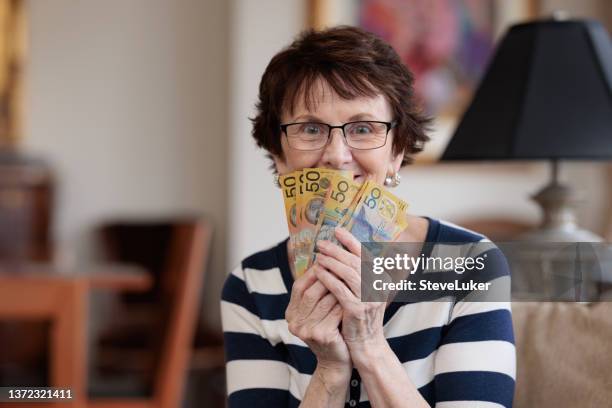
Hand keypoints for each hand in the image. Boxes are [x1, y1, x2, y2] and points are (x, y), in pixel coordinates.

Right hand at [285, 266, 350, 374]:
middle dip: (326, 279)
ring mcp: (307, 331)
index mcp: (291, 313)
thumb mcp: (317, 310)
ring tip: (350, 279)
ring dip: (338, 289)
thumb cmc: (330, 329)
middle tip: (341, 267)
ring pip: (324, 302)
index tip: (328, 260)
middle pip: (310, 293)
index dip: (312, 272)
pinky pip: (335, 313)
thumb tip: (323, 261)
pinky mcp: (322, 336)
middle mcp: (295, 322)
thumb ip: (316, 290)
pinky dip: (345, 303)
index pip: (299, 286)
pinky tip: (354, 296)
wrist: (336, 361)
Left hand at [314, 228, 387, 360]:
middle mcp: (379, 287)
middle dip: (336, 250)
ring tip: (318, 255)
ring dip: (330, 262)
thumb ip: (359, 273)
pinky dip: (327, 278)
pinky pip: (339, 289)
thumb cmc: (362, 316)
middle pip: (355, 261)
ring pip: (347, 273)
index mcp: (382, 279)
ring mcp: (369, 298)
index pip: (365, 254)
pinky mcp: (357, 309)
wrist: (367, 345)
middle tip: (321, 243)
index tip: (336, 230)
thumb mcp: (366, 292)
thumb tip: (344, 249)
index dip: (350, 241)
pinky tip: (317, 272)